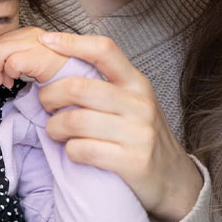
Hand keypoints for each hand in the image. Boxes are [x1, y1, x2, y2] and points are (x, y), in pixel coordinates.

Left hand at [0, 27, 71, 87]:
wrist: (77, 77)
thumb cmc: (54, 71)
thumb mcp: (31, 58)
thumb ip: (15, 55)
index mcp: (28, 32)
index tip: (0, 73)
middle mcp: (31, 33)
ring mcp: (35, 43)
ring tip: (5, 82)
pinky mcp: (39, 55)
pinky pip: (12, 63)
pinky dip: (9, 73)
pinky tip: (15, 81)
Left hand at [37, 32, 202, 221]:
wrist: (175, 181)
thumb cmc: (141, 137)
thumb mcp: (131, 104)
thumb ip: (103, 86)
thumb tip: (55, 66)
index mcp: (136, 83)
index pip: (104, 50)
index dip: (71, 42)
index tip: (45, 40)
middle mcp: (139, 104)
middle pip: (79, 88)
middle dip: (50, 96)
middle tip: (45, 106)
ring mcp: (138, 133)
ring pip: (75, 121)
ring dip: (54, 127)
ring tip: (55, 131)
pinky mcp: (132, 161)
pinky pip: (83, 149)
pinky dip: (69, 151)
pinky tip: (74, 152)